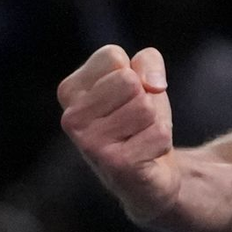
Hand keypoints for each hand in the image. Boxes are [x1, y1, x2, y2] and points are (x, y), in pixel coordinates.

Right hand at [57, 44, 178, 225]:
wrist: (150, 174)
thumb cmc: (139, 119)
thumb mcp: (143, 78)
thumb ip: (148, 61)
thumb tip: (152, 85)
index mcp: (70, 91)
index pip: (112, 56)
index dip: (134, 71)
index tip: (127, 95)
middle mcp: (71, 118)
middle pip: (129, 80)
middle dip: (145, 97)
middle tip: (136, 120)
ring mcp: (90, 144)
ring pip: (144, 106)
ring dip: (154, 121)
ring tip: (139, 136)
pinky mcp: (115, 165)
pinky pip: (158, 132)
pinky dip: (162, 142)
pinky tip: (146, 155)